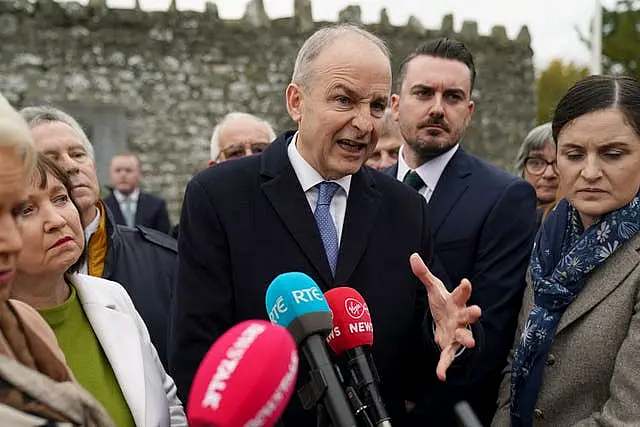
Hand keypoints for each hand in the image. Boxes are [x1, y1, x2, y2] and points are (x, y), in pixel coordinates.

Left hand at [410, 253, 481, 380]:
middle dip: (472, 314)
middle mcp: (460, 317)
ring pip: (464, 336)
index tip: (466, 281)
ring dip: (467, 340)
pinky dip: (444, 366)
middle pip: (468, 315)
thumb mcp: (434, 288)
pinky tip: (441, 375)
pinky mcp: (449, 346)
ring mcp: (457, 332)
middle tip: (478, 311)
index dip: (464, 288)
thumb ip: (424, 274)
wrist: (447, 322)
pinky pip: (448, 357)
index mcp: (455, 302)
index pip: (461, 293)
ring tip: (470, 344)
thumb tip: (413, 256)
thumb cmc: (444, 303)